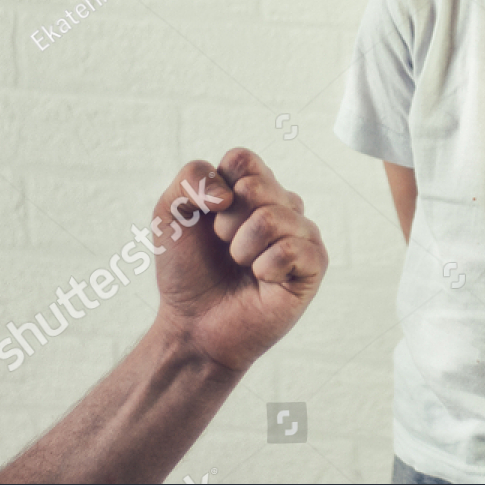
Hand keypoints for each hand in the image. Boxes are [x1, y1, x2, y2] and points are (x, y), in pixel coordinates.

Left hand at [150, 148, 326, 373]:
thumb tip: (232, 193)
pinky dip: (265, 267)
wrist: (194, 325)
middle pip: (257, 185)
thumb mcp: (169, 213)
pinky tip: (262, 280)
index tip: (208, 218)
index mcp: (252, 188)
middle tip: (225, 247)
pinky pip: (291, 249)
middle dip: (227, 222)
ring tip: (242, 266)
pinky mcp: (314, 264)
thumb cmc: (187, 271)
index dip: (217, 189)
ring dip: (242, 248)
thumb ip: (192, 177)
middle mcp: (281, 206)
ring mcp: (301, 234)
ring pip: (273, 217)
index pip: (243, 159)